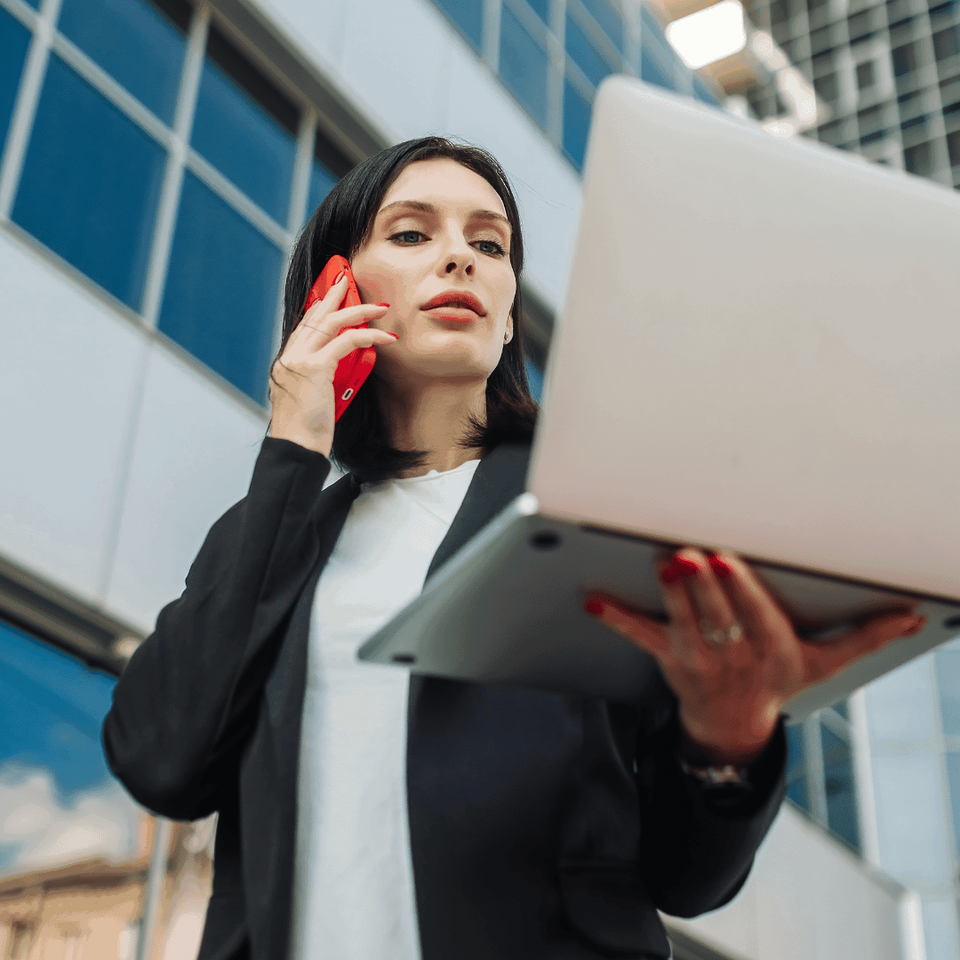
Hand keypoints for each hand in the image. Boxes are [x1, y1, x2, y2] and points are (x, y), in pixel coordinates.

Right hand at [268, 272, 397, 456]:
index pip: (303, 326)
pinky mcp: (314, 369)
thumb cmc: (306, 433)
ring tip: (378, 307)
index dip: (318, 308)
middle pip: (313, 315)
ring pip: (330, 322)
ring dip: (357, 310)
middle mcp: (289, 358)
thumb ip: (320, 381)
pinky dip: (368, 336)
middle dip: (332, 294)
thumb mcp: (311, 400)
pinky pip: (346, 342)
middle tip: (346, 278)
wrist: (296, 449)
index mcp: (286, 364)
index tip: (331, 296)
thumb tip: (339, 372)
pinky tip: (385, 338)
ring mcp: (299, 361)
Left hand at [584, 548, 924, 764]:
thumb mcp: (824, 664)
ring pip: (680, 623)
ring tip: (661, 564)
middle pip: (716, 616)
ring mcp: (696, 660)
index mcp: (772, 651)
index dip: (740, 590)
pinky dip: (616, 619)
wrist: (735, 728)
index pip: (755, 617)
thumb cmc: (778, 683)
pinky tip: (593, 600)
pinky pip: (640, 638)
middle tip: (689, 553)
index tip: (727, 560)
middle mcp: (733, 657)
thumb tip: (912, 617)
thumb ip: (864, 637)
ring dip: (669, 594)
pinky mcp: (667, 659)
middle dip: (702, 585)